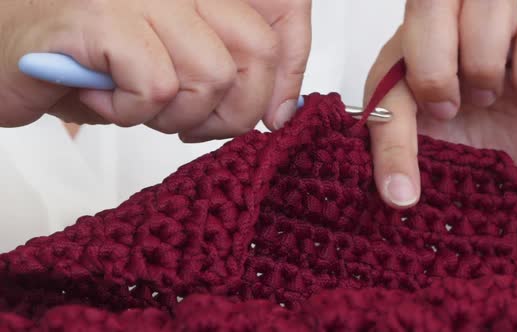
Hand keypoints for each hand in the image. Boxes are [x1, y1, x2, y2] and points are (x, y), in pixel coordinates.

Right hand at [0, 0, 310, 140]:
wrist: (7, 49)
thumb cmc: (96, 60)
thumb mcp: (179, 63)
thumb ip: (232, 72)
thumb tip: (281, 109)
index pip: (283, 9)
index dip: (293, 66)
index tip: (276, 112)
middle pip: (258, 51)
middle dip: (234, 112)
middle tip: (194, 125)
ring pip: (211, 75)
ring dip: (177, 116)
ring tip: (137, 106)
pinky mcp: (102, 16)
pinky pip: (156, 87)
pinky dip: (131, 113)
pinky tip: (101, 97)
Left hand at [365, 1, 516, 299]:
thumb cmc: (461, 156)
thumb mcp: (417, 156)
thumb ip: (393, 156)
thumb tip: (395, 192)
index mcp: (406, 55)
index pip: (390, 60)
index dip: (393, 115)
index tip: (404, 173)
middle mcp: (450, 34)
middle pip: (432, 3)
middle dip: (435, 66)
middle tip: (446, 110)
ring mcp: (499, 36)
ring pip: (488, 6)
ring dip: (484, 66)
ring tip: (484, 100)